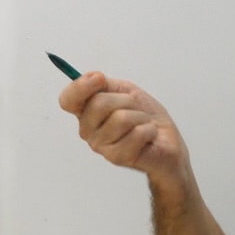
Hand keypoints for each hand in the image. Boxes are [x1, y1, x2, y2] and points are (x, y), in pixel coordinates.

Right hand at [58, 70, 187, 181]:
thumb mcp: (126, 91)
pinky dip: (149, 130)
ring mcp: (101, 146)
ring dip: (141, 117)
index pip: (68, 99)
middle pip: (98, 103)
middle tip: (136, 110)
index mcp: (86, 112)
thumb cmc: (145, 117)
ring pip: (121, 118)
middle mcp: (87, 130)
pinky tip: (149, 137)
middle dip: (127, 100)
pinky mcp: (117, 157)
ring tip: (143, 125)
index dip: (80, 87)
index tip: (99, 78)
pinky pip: (137, 133)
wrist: (167, 142)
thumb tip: (93, 76)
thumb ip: (106, 84)